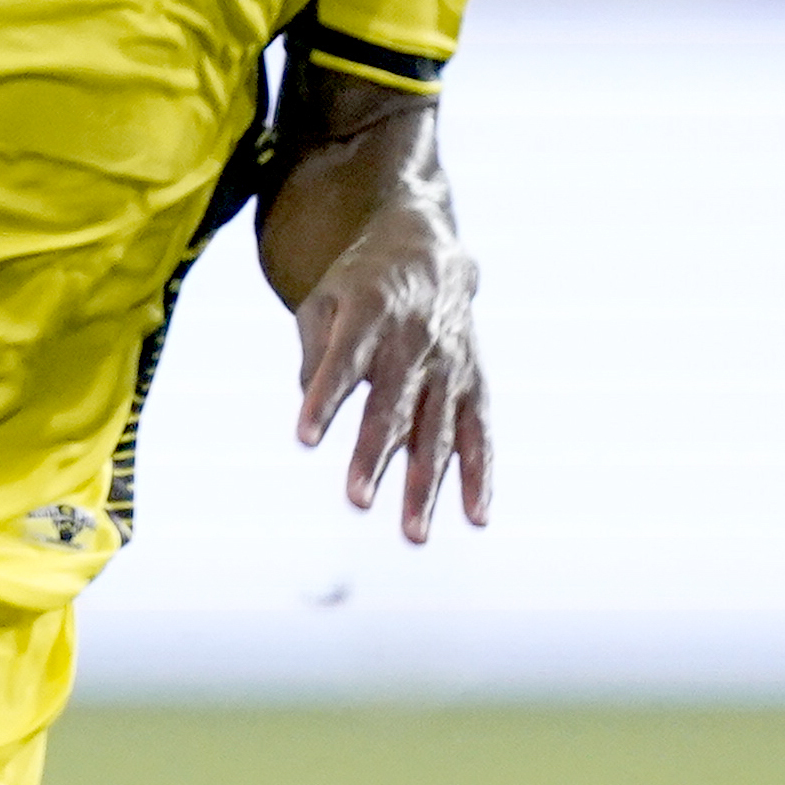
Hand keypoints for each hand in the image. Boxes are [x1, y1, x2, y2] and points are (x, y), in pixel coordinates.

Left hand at [293, 200, 491, 542]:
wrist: (427, 251)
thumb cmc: (359, 285)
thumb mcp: (323, 300)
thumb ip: (313, 351)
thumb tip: (311, 404)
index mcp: (369, 315)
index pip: (343, 363)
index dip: (324, 400)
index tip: (303, 439)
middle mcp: (415, 343)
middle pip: (393, 407)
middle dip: (374, 455)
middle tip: (357, 501)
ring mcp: (450, 366)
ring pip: (438, 432)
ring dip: (426, 484)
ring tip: (414, 533)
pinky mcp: (474, 383)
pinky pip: (480, 434)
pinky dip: (480, 475)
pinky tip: (476, 516)